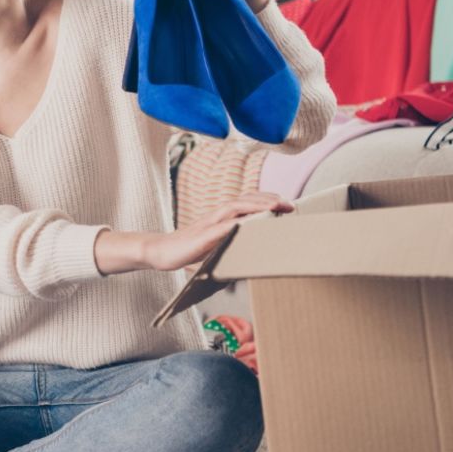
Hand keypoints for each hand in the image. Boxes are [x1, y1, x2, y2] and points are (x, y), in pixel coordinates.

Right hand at [145, 192, 292, 271]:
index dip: (267, 199)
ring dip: (258, 205)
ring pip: (236, 207)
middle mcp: (216, 215)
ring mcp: (209, 223)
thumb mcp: (215, 245)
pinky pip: (222, 226)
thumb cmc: (188, 250)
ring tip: (277, 206)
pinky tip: (253, 222)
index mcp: (220, 217)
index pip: (247, 201)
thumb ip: (231, 242)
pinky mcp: (202, 235)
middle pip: (246, 199)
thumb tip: (251, 252)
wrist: (161, 251)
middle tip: (291, 204)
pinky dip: (239, 222)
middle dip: (270, 199)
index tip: (287, 203)